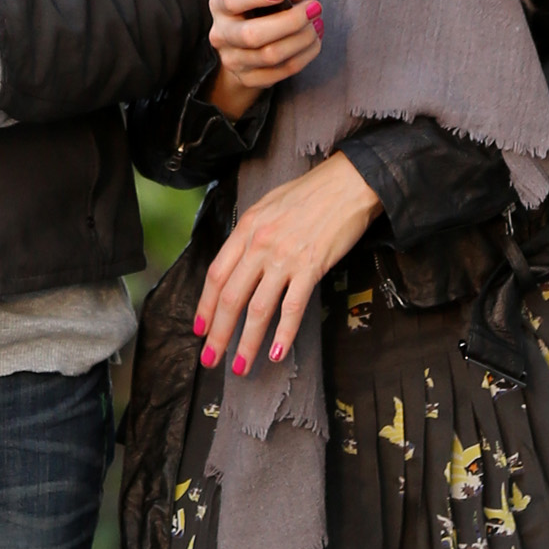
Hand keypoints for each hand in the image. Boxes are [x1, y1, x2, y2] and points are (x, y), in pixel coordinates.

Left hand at [197, 156, 380, 375]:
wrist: (348, 182)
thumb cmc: (310, 193)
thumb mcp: (267, 206)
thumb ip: (250, 234)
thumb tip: (238, 263)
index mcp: (246, 228)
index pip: (216, 275)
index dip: (205, 306)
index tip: (200, 329)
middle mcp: (260, 245)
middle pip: (230, 298)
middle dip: (218, 334)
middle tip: (211, 358)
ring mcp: (285, 257)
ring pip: (258, 309)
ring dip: (246, 343)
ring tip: (239, 366)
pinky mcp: (311, 267)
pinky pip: (292, 308)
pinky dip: (283, 334)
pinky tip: (276, 353)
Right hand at [207, 0, 323, 117]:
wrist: (243, 45)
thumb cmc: (256, 10)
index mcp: (220, 6)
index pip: (232, 0)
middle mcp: (221, 35)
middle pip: (253, 35)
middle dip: (291, 21)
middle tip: (314, 8)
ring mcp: (233, 60)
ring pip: (271, 55)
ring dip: (302, 39)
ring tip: (316, 25)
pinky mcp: (249, 79)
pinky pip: (282, 71)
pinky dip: (305, 55)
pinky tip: (313, 42)